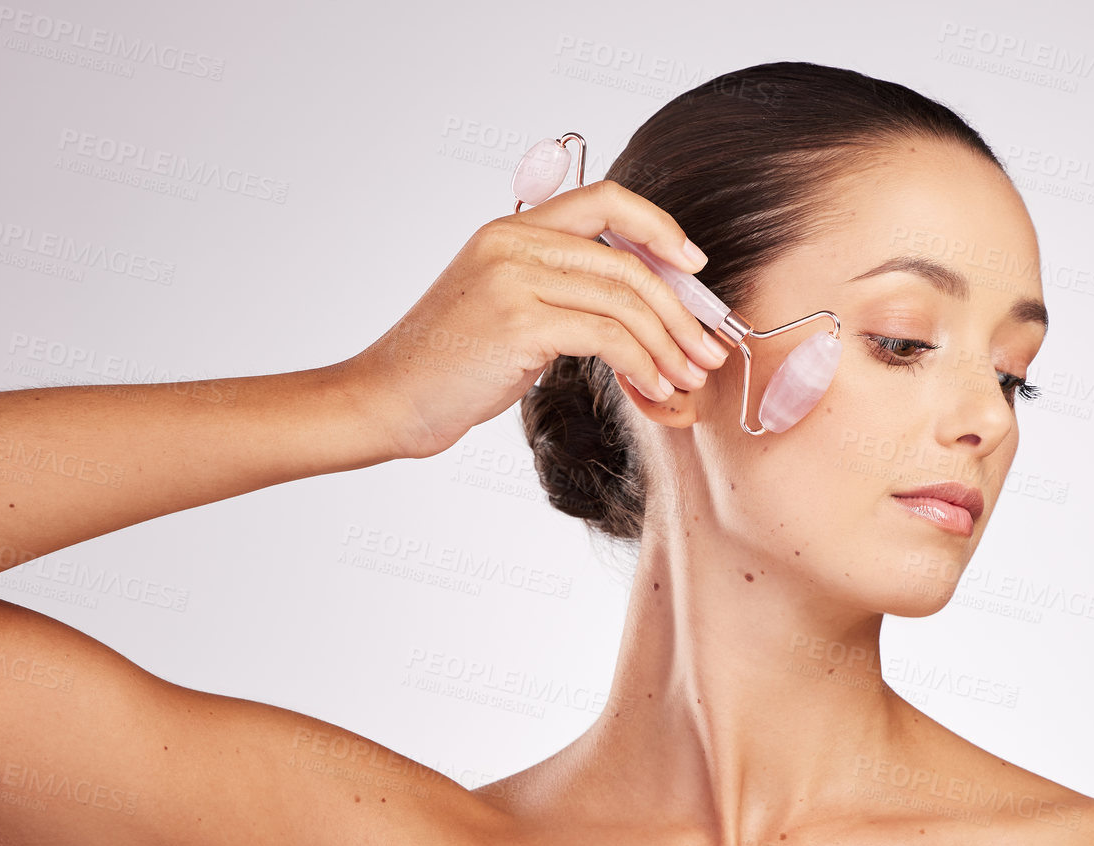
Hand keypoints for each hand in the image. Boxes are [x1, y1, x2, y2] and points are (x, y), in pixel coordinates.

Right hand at [347, 178, 733, 460]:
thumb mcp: (502, 309)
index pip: (605, 199)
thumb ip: (555, 292)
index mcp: (510, 229)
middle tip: (708, 348)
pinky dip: (641, 364)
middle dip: (682, 309)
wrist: (385, 399)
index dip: (659, 226)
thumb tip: (635, 312)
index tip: (693, 267)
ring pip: (624, 300)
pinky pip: (606, 336)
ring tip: (689, 377)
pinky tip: (652, 388)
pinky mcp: (518, 322)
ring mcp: (513, 279)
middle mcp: (512, 243)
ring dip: (669, 344)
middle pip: (627, 261)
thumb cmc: (445, 366)